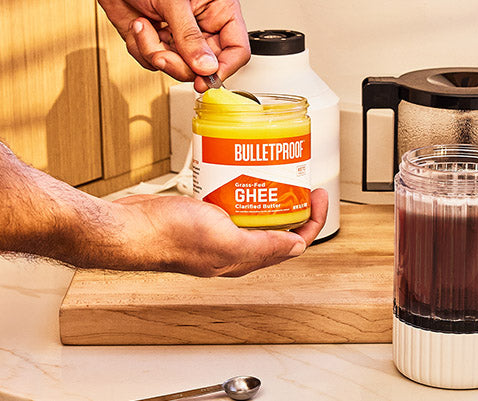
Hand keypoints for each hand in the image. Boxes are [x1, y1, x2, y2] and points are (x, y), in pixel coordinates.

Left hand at [98, 0, 250, 91]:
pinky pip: (154, 62)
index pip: (237, 50)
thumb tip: (206, 68)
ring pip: (177, 68)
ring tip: (144, 27)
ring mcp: (179, 38)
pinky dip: (140, 48)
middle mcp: (201, 28)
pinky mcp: (158, 42)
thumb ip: (190, 36)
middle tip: (163, 55)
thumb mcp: (174, 3)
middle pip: (205, 67)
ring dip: (154, 52)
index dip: (224, 68)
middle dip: (179, 64)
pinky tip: (139, 26)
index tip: (206, 78)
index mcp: (219, 12)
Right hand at [111, 189, 327, 276]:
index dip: (312, 219)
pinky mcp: (202, 217)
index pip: (294, 242)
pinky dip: (241, 187)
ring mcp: (218, 233)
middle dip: (294, 204)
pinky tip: (242, 173)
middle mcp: (234, 249)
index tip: (318, 195)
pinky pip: (231, 202)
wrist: (129, 228)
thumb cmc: (169, 236)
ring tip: (276, 172)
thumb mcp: (225, 239)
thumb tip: (298, 247)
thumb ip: (263, 246)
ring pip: (254, 214)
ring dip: (269, 194)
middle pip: (277, 227)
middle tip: (299, 179)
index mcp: (245, 258)